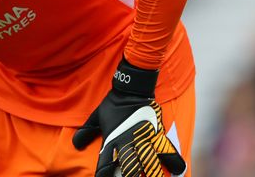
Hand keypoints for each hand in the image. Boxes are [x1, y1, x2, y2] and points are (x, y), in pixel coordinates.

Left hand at [73, 59, 185, 176]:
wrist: (131, 88)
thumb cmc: (113, 104)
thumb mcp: (97, 117)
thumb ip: (86, 131)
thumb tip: (75, 144)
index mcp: (112, 141)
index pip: (105, 166)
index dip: (104, 176)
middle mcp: (128, 143)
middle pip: (129, 169)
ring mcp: (144, 139)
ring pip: (150, 164)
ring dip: (152, 174)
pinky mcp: (158, 134)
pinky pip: (168, 151)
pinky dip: (174, 162)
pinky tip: (179, 171)